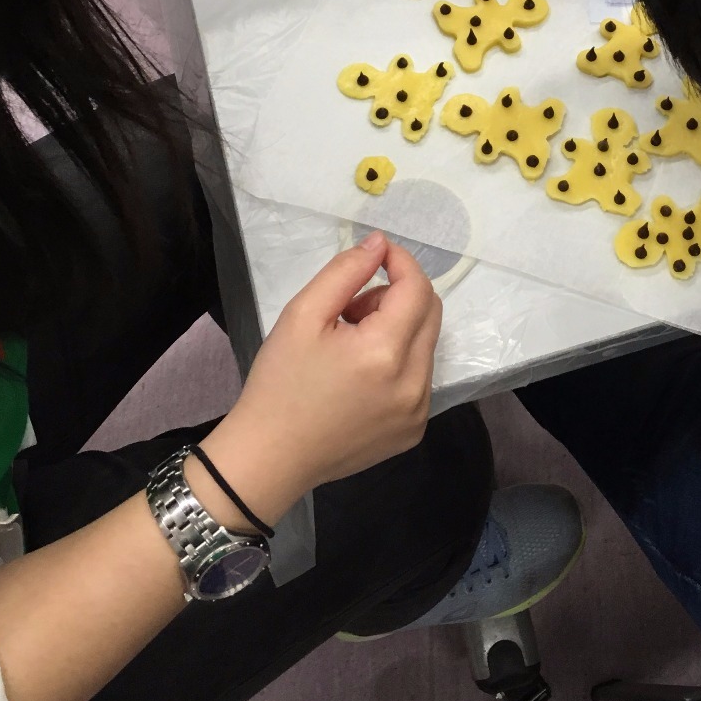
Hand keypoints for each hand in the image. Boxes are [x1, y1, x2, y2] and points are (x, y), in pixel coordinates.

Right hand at [196, 233, 441, 527]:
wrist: (270, 457)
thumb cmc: (280, 383)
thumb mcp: (302, 315)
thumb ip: (346, 271)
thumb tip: (380, 243)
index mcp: (386, 353)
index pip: (417, 288)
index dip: (400, 261)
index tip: (375, 255)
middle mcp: (414, 384)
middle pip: (430, 312)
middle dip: (396, 295)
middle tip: (351, 308)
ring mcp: (418, 412)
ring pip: (426, 344)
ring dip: (397, 328)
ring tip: (349, 343)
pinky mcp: (414, 430)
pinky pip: (420, 377)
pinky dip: (398, 361)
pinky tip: (358, 376)